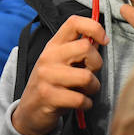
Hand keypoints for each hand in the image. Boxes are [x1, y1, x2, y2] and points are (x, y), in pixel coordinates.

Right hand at [11, 15, 107, 134]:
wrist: (29, 111)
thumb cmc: (51, 85)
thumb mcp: (61, 63)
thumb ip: (79, 51)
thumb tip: (100, 39)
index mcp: (53, 45)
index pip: (74, 23)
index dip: (94, 27)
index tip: (104, 40)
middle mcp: (49, 57)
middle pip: (86, 47)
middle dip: (97, 64)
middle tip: (90, 74)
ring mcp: (47, 76)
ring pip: (86, 76)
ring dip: (93, 87)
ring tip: (85, 91)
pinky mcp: (48, 96)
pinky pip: (80, 99)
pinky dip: (86, 103)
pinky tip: (81, 103)